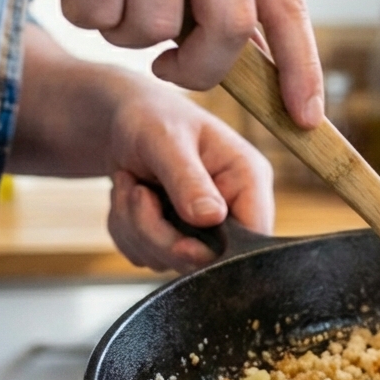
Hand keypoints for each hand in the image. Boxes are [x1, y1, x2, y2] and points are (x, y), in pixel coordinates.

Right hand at [0, 0, 322, 125]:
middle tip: (166, 66)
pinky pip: (101, 13)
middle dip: (199, 67)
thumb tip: (263, 66)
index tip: (306, 117)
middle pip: (231, 26)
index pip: (285, 2)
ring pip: (158, 28)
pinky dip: (81, 15)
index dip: (301, 65)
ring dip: (124, 32)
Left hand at [105, 82, 273, 271]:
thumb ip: (188, 179)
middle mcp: (234, 206)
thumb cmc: (151, 118)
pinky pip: (148, 257)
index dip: (217, 252)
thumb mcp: (166, 140)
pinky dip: (127, 233)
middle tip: (136, 193)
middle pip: (207, 258)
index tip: (180, 244)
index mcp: (248, 178)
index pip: (256, 236)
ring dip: (136, 229)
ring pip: (170, 260)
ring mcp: (206, 226)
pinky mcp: (178, 237)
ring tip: (131, 185)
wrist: (123, 123)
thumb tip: (211, 217)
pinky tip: (130, 198)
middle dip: (159, 234)